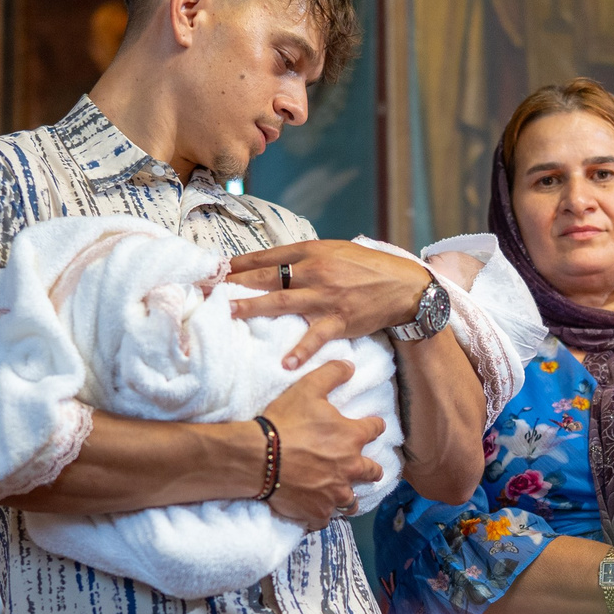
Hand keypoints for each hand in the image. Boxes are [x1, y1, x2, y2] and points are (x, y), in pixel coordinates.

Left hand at [225, 241, 437, 366]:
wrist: (404, 286)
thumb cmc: (368, 268)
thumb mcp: (335, 251)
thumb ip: (306, 256)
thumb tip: (274, 263)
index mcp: (312, 251)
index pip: (267, 255)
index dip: (239, 263)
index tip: (215, 269)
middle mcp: (315, 271)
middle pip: (267, 276)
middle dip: (236, 283)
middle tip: (209, 289)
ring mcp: (326, 296)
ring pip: (283, 301)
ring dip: (255, 307)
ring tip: (231, 313)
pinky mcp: (340, 320)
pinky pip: (316, 336)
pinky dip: (302, 350)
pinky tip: (286, 362)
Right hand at [252, 360, 384, 529]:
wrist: (258, 457)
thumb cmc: (284, 422)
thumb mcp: (308, 388)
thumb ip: (332, 374)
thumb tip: (350, 365)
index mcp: (352, 437)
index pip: (375, 429)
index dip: (373, 426)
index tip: (371, 427)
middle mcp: (350, 468)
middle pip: (373, 472)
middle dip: (370, 470)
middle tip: (364, 469)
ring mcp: (335, 494)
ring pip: (351, 502)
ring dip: (348, 497)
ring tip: (341, 495)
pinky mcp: (318, 513)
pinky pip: (325, 520)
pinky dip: (321, 516)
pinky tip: (315, 511)